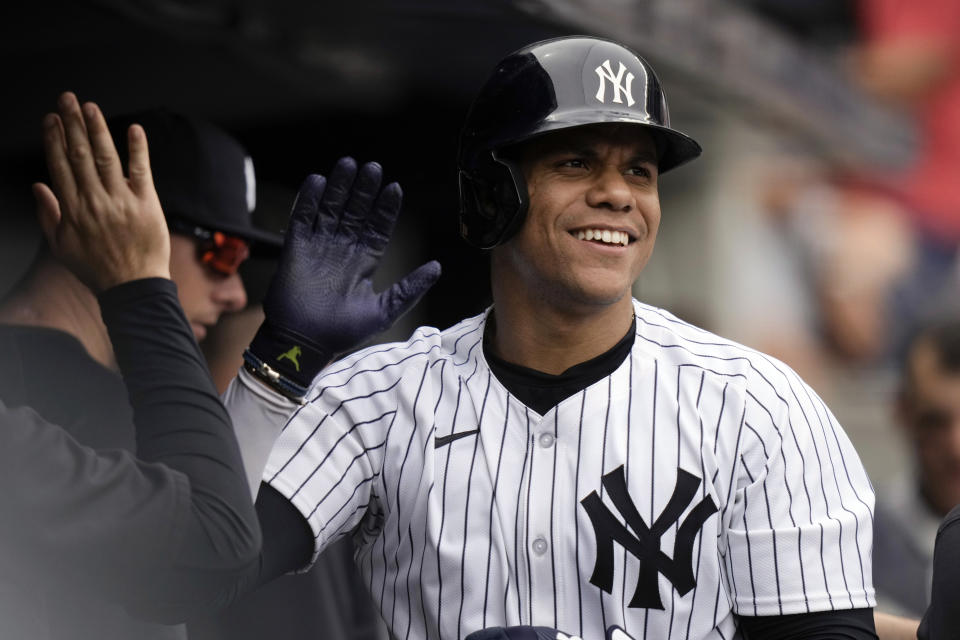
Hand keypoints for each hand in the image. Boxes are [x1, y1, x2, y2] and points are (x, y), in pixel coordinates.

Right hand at [33, 91, 169, 292]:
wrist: (132, 287)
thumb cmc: (97, 269)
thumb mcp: (62, 246)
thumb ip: (49, 214)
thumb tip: (38, 186)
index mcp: (72, 209)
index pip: (60, 165)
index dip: (55, 139)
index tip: (51, 119)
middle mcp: (94, 201)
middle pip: (80, 155)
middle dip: (72, 124)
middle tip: (67, 99)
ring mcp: (121, 201)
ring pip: (106, 157)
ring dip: (97, 129)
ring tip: (90, 107)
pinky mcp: (146, 204)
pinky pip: (141, 171)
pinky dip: (137, 149)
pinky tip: (134, 129)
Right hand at [250, 157, 440, 386]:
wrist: (304, 344)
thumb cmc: (343, 332)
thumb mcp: (385, 309)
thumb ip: (410, 287)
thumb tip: (437, 267)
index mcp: (363, 263)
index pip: (377, 228)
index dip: (385, 208)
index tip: (394, 188)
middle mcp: (342, 251)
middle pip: (355, 213)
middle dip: (364, 190)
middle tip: (372, 167)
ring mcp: (318, 248)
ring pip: (331, 209)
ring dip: (339, 188)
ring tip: (348, 164)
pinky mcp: (295, 249)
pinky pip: (302, 218)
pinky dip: (309, 200)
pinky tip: (318, 181)